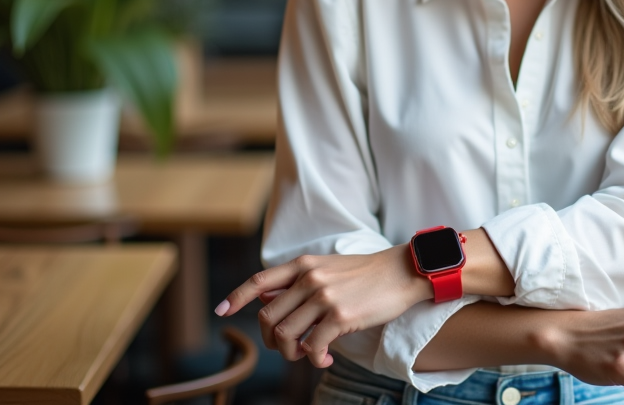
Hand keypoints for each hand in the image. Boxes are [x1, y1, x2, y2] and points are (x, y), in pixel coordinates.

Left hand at [215, 247, 432, 366]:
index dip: (236, 297)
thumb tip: (267, 298)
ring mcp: (324, 297)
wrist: (402, 272)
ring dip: (291, 354)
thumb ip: (299, 281)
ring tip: (308, 355)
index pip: (259, 280)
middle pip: (268, 317)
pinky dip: (314, 359)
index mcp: (304, 265)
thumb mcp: (328, 268)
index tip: (221, 311)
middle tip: (287, 348)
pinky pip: (312, 346)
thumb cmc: (366, 274)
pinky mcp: (340, 316)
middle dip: (272, 340)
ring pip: (286, 335)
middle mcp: (309, 278)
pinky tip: (324, 359)